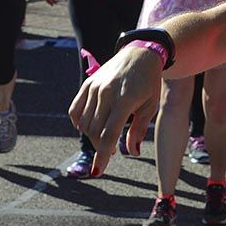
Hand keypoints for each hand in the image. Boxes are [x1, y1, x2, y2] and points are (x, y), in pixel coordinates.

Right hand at [68, 45, 161, 176]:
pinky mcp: (87, 85)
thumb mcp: (150, 106)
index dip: (103, 155)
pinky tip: (88, 126)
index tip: (98, 170)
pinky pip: (75, 110)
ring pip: (84, 123)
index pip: (109, 134)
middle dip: (100, 146)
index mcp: (125, 99)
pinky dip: (79, 123)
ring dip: (92, 136)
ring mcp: (94, 88)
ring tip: (104, 136)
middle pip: (95, 131)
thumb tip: (132, 152)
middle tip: (109, 151)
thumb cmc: (149, 83)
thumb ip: (139, 130)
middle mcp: (106, 93)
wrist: (139, 55)